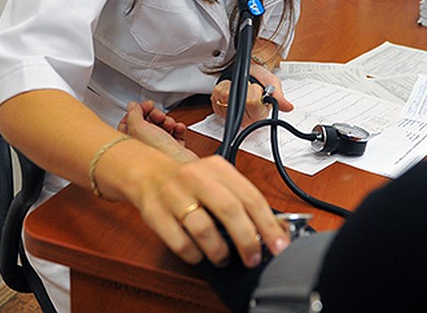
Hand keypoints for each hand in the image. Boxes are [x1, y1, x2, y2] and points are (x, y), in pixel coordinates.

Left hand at [118, 101, 196, 162]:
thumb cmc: (158, 152)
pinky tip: (177, 129)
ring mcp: (159, 148)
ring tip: (169, 124)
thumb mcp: (139, 127)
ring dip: (167, 121)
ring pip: (162, 127)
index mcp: (130, 142)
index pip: (129, 123)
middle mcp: (144, 146)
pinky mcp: (174, 150)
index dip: (137, 111)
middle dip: (154, 116)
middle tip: (158, 116)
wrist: (179, 164)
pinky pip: (176, 134)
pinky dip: (178, 128)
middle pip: (147, 123)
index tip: (146, 106)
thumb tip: (132, 106)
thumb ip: (133, 114)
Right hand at [131, 154, 290, 268]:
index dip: (267, 224)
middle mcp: (197, 178)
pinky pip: (179, 242)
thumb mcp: (218, 179)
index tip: (278, 244)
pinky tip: (200, 256)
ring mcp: (174, 195)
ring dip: (219, 250)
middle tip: (253, 258)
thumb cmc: (190, 181)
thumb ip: (242, 199)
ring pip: (203, 228)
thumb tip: (273, 229)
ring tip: (225, 258)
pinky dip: (194, 254)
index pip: (250, 196)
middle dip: (247, 240)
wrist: (148, 173)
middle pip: (229, 210)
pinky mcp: (156, 213)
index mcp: (218, 167)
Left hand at [210, 65, 293, 126]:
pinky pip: (216, 94)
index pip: (252, 103)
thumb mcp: (273, 84)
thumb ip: (279, 96)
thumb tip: (288, 107)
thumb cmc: (260, 79)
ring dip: (232, 86)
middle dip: (243, 88)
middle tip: (249, 86)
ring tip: (240, 87)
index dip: (254, 91)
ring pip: (225, 95)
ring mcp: (229, 114)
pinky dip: (223, 87)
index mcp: (259, 115)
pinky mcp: (217, 108)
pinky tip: (231, 88)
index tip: (258, 88)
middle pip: (237, 101)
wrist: (248, 73)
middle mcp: (244, 119)